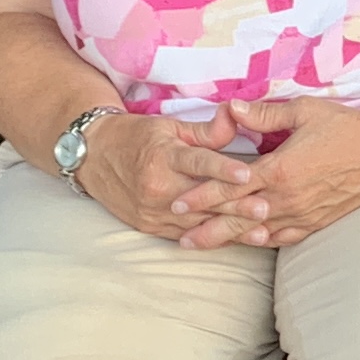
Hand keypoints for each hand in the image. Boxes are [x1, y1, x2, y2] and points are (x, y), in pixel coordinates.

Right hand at [65, 111, 264, 247]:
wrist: (92, 157)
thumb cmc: (137, 137)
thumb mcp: (168, 126)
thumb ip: (205, 130)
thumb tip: (234, 118)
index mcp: (162, 156)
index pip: (197, 163)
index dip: (223, 169)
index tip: (248, 174)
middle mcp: (157, 187)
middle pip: (202, 199)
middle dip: (235, 206)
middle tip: (266, 209)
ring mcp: (153, 211)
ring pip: (198, 223)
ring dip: (232, 229)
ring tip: (262, 232)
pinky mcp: (150, 227)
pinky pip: (187, 236)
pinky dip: (214, 238)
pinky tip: (240, 241)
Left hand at [183, 98, 359, 247]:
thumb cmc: (349, 127)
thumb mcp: (305, 111)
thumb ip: (263, 114)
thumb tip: (228, 109)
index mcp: (281, 169)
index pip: (230, 186)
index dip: (201, 195)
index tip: (177, 202)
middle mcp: (288, 198)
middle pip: (237, 217)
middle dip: (206, 227)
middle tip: (178, 236)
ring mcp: (304, 213)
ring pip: (257, 231)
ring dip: (228, 238)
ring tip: (202, 245)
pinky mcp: (319, 221)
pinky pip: (284, 236)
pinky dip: (262, 241)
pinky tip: (248, 243)